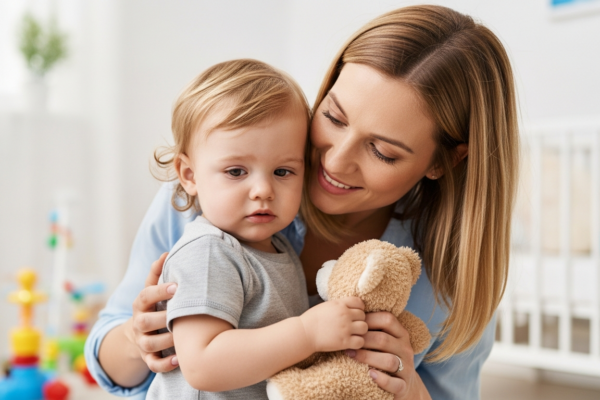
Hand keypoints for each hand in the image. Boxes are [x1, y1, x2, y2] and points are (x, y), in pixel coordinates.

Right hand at [125, 252, 179, 372]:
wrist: (139, 332)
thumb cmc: (153, 305)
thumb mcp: (151, 289)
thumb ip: (157, 273)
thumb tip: (165, 253)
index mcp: (140, 304)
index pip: (145, 296)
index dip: (159, 291)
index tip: (176, 287)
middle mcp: (138, 323)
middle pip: (145, 322)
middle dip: (162, 318)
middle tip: (182, 314)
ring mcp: (142, 341)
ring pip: (149, 344)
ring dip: (166, 341)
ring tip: (183, 338)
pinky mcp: (147, 357)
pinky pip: (153, 365)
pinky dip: (166, 364)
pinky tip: (180, 360)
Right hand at [299, 297, 367, 352]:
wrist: (304, 333)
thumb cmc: (312, 319)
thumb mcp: (326, 306)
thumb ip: (340, 305)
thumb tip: (350, 306)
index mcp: (340, 304)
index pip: (359, 302)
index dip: (359, 308)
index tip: (355, 314)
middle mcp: (344, 315)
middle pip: (363, 316)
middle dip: (359, 320)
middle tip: (352, 326)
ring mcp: (345, 328)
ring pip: (364, 328)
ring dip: (360, 331)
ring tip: (353, 334)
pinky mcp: (344, 341)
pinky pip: (360, 342)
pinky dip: (357, 343)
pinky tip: (351, 342)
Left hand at [346, 311, 431, 399]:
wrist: (403, 384)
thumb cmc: (385, 356)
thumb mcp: (384, 341)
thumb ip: (374, 328)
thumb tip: (351, 310)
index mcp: (401, 334)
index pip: (388, 319)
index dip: (369, 319)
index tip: (353, 324)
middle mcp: (406, 349)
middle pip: (384, 339)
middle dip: (363, 339)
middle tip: (347, 342)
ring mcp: (406, 368)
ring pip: (389, 361)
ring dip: (368, 358)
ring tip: (352, 356)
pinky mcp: (403, 385)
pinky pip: (395, 383)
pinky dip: (382, 380)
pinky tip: (370, 375)